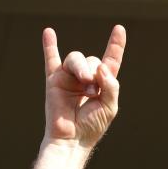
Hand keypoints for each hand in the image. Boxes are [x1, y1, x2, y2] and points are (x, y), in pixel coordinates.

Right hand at [42, 25, 125, 147]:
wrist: (71, 139)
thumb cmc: (92, 126)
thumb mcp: (110, 106)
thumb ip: (110, 85)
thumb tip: (100, 65)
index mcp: (102, 84)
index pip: (110, 61)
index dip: (116, 45)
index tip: (119, 29)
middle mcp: (85, 78)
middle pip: (92, 59)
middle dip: (94, 72)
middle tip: (92, 90)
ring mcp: (69, 78)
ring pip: (76, 58)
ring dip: (81, 68)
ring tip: (84, 85)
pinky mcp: (54, 81)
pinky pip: (51, 59)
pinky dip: (49, 45)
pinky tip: (48, 32)